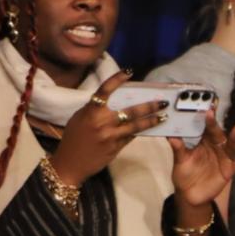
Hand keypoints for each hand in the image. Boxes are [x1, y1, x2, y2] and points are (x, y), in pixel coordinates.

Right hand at [47, 71, 168, 186]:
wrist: (70, 163)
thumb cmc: (72, 139)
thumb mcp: (79, 119)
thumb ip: (94, 110)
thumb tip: (111, 101)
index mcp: (90, 112)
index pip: (105, 91)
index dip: (116, 80)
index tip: (129, 71)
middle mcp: (102, 122)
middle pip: (130, 111)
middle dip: (149, 106)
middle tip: (163, 101)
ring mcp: (110, 136)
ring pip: (136, 126)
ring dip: (152, 120)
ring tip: (164, 116)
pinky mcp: (116, 147)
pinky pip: (131, 136)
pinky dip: (141, 131)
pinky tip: (151, 127)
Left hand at [169, 112, 234, 209]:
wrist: (189, 194)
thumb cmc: (184, 175)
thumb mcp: (180, 161)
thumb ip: (178, 149)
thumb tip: (171, 137)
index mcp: (203, 142)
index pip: (206, 129)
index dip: (207, 120)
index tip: (207, 110)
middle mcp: (215, 148)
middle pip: (218, 135)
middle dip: (217, 126)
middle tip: (216, 115)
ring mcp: (223, 158)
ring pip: (231, 146)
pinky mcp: (229, 170)